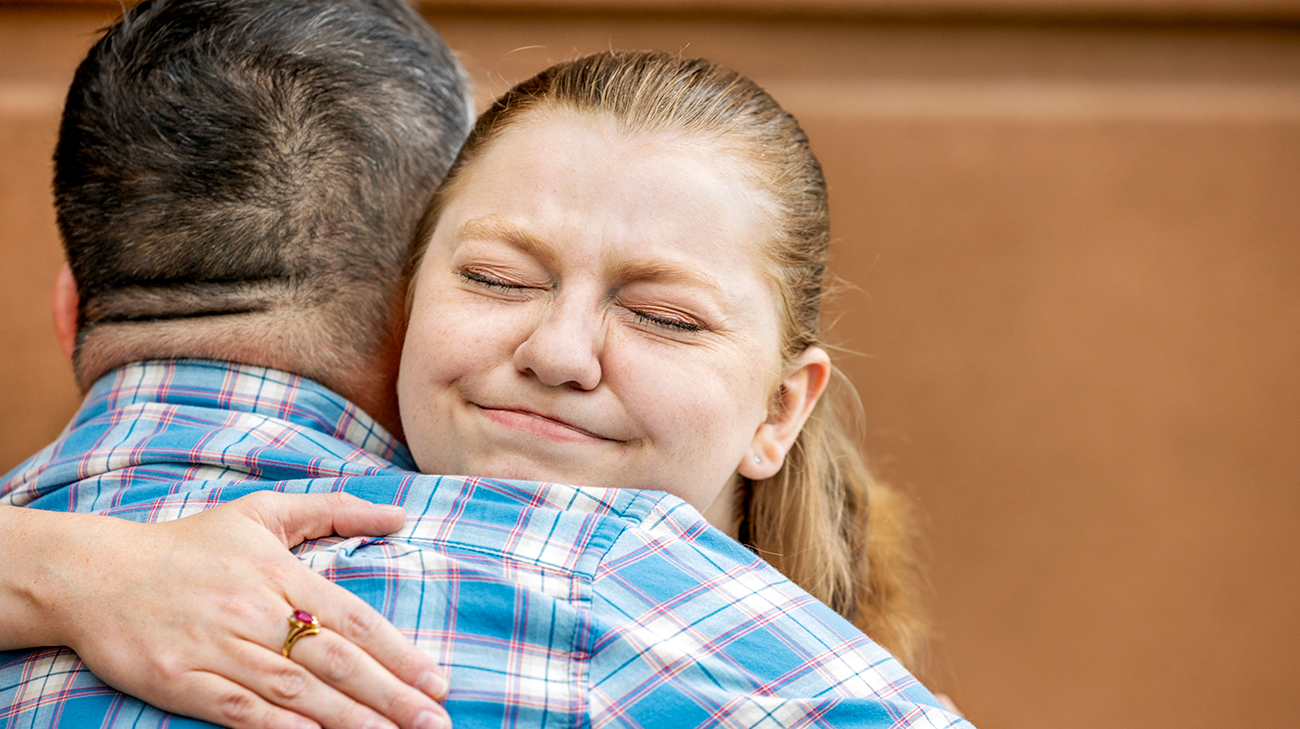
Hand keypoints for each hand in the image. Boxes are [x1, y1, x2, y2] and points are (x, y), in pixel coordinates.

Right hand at [33, 492, 450, 728]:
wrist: (94, 573)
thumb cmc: (189, 544)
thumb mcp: (262, 512)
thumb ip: (334, 510)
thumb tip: (399, 515)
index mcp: (281, 574)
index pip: (355, 619)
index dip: (399, 654)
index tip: (437, 682)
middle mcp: (256, 613)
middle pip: (336, 662)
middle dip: (391, 696)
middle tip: (433, 722)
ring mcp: (218, 650)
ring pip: (297, 692)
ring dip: (350, 720)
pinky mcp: (180, 681)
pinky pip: (240, 712)